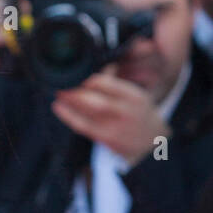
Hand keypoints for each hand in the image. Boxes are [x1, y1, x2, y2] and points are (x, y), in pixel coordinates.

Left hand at [51, 67, 170, 166]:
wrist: (154, 143)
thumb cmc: (141, 116)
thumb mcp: (136, 95)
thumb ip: (117, 83)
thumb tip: (101, 69)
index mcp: (134, 96)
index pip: (108, 83)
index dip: (91, 80)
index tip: (82, 79)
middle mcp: (125, 111)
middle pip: (96, 99)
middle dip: (76, 92)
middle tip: (63, 87)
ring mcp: (115, 127)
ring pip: (88, 112)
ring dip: (69, 102)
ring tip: (58, 95)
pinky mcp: (107, 139)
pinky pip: (84, 126)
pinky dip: (69, 116)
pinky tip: (59, 108)